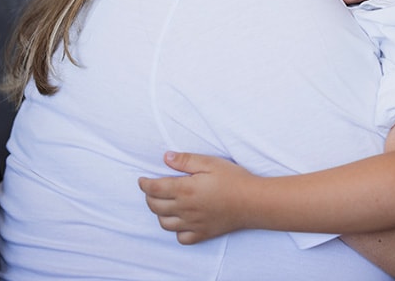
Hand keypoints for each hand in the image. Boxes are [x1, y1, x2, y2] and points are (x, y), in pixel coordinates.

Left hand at [137, 151, 254, 244]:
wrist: (253, 201)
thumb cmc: (234, 179)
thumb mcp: (210, 162)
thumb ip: (186, 160)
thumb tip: (166, 157)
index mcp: (184, 189)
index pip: (154, 189)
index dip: (144, 184)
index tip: (142, 180)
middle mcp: (184, 209)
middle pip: (155, 206)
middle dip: (149, 197)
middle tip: (152, 189)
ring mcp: (192, 223)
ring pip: (164, 223)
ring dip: (159, 213)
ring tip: (164, 204)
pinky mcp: (202, 233)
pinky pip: (181, 237)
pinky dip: (176, 231)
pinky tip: (181, 221)